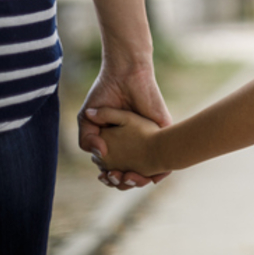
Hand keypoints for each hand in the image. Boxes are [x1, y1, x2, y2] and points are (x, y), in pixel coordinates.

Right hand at [78, 63, 171, 188]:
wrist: (124, 73)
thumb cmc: (105, 93)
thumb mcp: (88, 119)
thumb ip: (87, 138)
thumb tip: (100, 155)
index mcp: (117, 142)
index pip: (115, 168)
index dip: (109, 177)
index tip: (104, 176)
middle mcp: (134, 142)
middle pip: (132, 172)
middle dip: (123, 181)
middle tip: (115, 178)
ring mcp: (149, 136)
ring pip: (150, 169)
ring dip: (139, 180)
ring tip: (127, 177)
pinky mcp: (162, 128)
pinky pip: (167, 154)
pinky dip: (159, 170)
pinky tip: (148, 175)